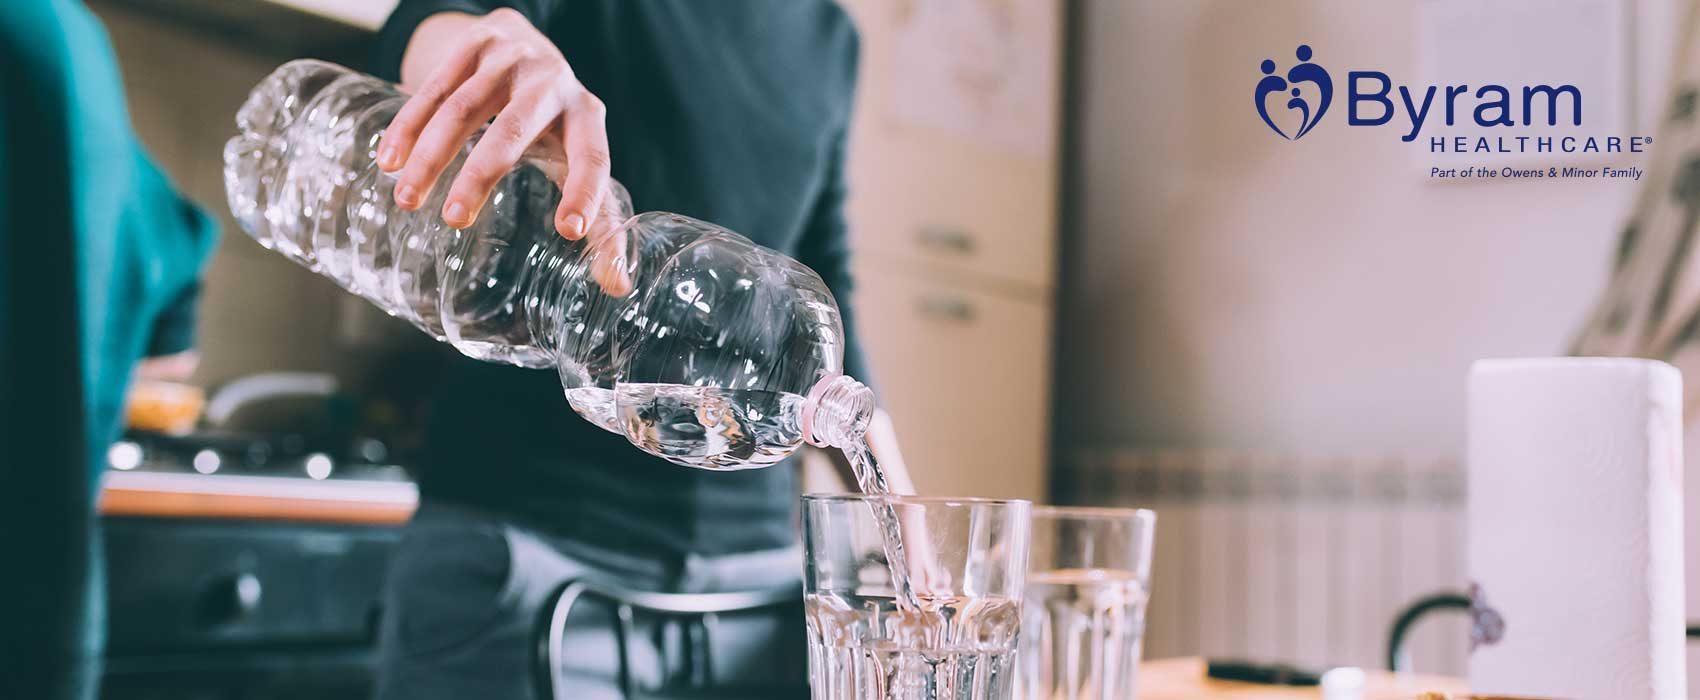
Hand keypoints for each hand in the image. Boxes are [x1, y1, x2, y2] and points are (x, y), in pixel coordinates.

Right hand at [378, 9, 609, 239]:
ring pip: (463, 109)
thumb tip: (618, 286)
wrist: (521, 39)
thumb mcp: (578, 157)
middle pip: (515, 130)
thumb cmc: (554, 120)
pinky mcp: (472, 43)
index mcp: (587, 115)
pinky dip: (408, 126)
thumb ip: (599, 218)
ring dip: (431, 157)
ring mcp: (510, 58)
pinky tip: (389, 161)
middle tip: (454, 220)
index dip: (584, 192)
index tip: (569, 231)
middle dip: (482, 175)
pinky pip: (433, 88)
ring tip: (408, 200)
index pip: (593, 156)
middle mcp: (552, 83)